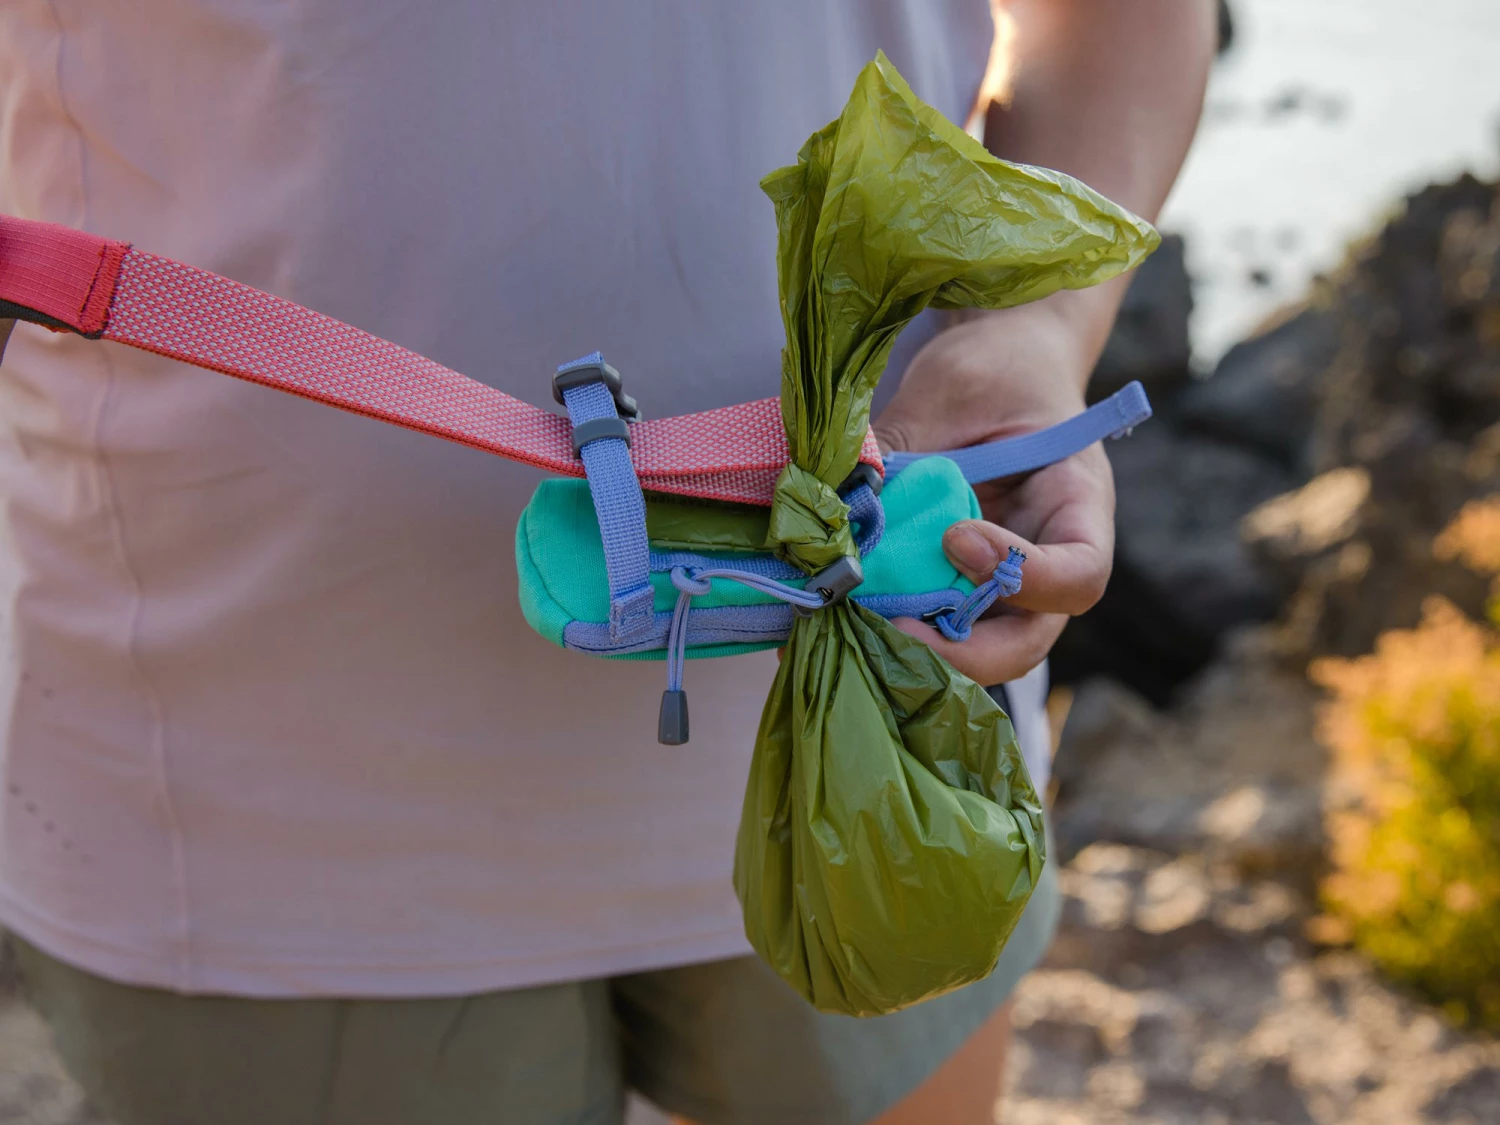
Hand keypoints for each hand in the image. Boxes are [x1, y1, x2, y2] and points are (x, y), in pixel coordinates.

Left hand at [873, 302, 1115, 685]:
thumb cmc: (995, 369)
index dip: (1023, 575)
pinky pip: (935, 625)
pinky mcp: (955, 585)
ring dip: (921, 650)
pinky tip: (843, 614)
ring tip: (858, 624)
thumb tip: (838, 495)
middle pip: (1029, 641)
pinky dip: (893, 629)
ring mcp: (1001, 583)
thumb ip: (904, 445)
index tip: (957, 539)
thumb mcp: (952, 390)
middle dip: (963, 651)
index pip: (1079, 574)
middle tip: (894, 628)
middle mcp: (1047, 560)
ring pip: (978, 649)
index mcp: (1076, 506)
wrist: (997, 362)